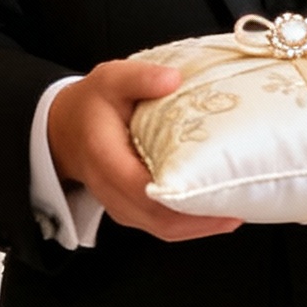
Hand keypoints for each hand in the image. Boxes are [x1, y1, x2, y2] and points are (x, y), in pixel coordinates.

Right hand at [48, 59, 242, 242]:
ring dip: (201, 225)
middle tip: (240, 203)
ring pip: (164, 229)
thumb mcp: (110, 79)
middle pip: (159, 219)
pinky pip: (163, 226)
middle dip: (201, 218)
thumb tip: (173, 79)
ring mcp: (120, 206)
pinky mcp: (131, 211)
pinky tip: (218, 213)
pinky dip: (191, 224)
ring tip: (237, 208)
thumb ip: (139, 77)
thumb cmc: (92, 104)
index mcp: (105, 158)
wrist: (66, 130)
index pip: (141, 189)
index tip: (213, 191)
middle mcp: (111, 190)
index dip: (177, 197)